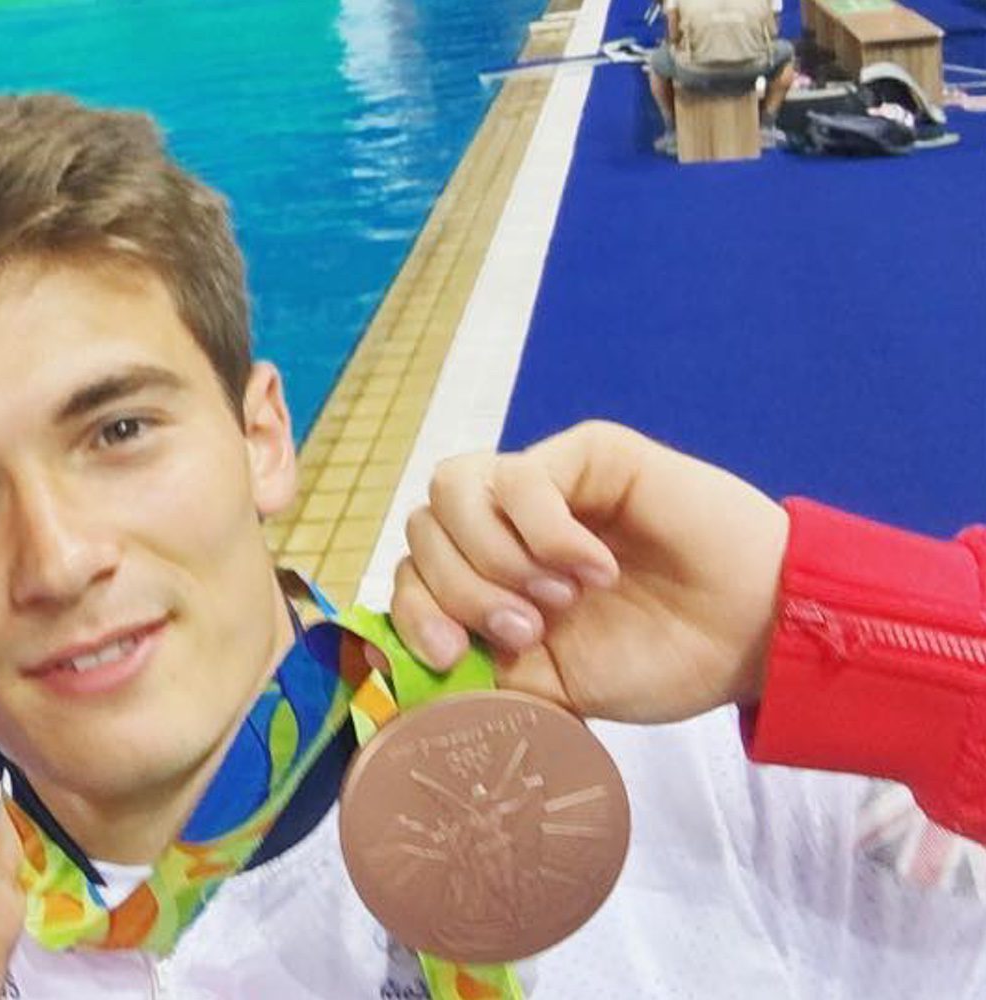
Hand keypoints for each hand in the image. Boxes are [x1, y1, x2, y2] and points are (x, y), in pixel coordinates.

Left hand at [388, 421, 789, 722]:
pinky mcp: (586, 454)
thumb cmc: (659, 660)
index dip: (412, 612)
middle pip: (422, 529)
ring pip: (453, 490)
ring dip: (493, 557)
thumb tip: (405, 681)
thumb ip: (480, 677)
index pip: (410, 573)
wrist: (752, 639)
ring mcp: (542, 485)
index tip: (450, 657)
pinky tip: (595, 571)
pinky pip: (525, 475)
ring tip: (556, 601)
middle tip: (527, 632)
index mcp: (487, 580)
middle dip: (460, 591)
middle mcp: (504, 526)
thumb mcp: (550, 688)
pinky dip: (547, 532)